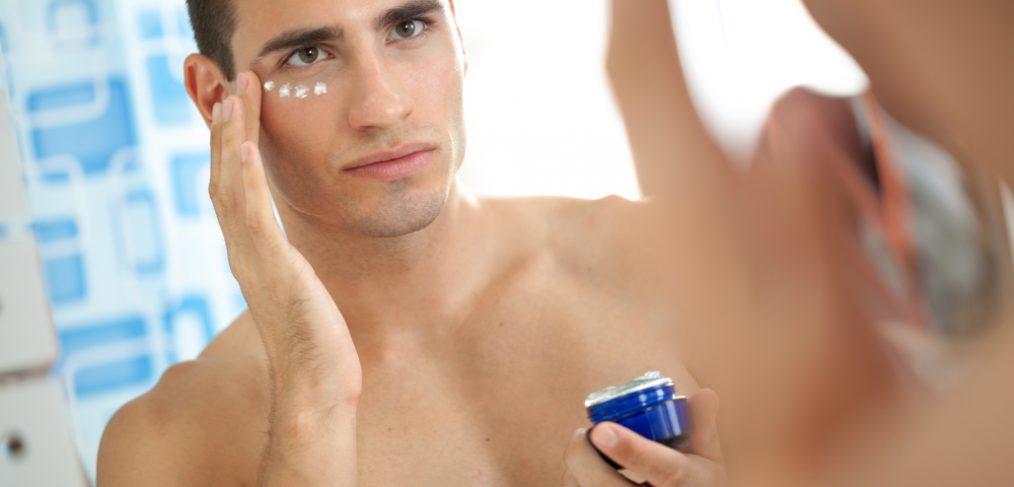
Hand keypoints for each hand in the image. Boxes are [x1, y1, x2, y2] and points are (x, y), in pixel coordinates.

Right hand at [209, 71, 361, 410]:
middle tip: (234, 86)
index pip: (235, 191)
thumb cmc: (315, 346)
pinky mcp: (272, 268)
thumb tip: (294, 263)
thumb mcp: (303, 294)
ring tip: (236, 97)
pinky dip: (246, 175)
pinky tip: (247, 145)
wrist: (314, 387)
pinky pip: (252, 213)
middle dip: (228, 131)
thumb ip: (291, 271)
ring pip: (232, 186)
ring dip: (233, 139)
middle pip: (225, 179)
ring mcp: (254, 260)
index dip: (233, 149)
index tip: (240, 111)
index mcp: (253, 256)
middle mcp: (244, 253)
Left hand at [564, 389, 724, 486]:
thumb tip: (705, 395)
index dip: (634, 450)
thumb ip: (701, 426)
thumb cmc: (694, 479)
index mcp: (694, 485)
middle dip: (585, 458)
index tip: (602, 429)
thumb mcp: (707, 457)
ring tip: (586, 448)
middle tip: (583, 432)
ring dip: (576, 468)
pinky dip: (575, 480)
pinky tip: (585, 470)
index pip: (667, 471)